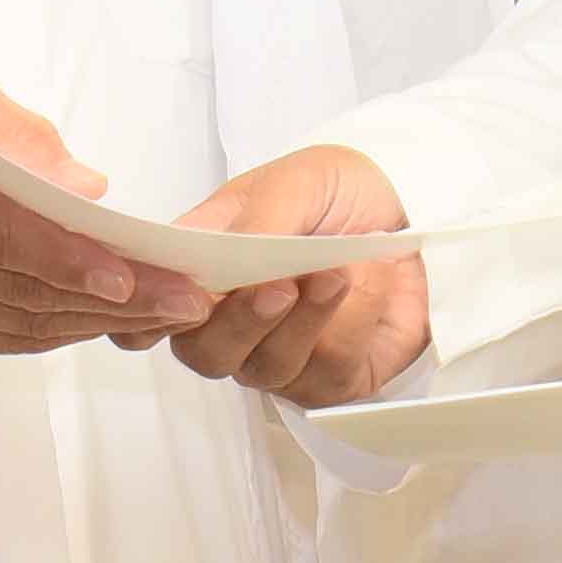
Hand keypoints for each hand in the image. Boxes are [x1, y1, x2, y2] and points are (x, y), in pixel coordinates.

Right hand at [0, 62, 208, 355]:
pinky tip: (118, 318)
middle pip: (18, 283)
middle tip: (185, 298)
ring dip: (102, 320)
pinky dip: (69, 329)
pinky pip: (9, 339)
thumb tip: (84, 189)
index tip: (124, 273)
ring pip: (21, 320)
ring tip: (171, 309)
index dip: (62, 255)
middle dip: (112, 298)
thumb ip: (14, 130)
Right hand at [169, 146, 432, 406]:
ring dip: (305, 320)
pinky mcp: (328, 380)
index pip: (145, 307)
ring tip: (336, 273)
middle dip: (239, 323)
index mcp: (201, 265)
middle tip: (278, 286)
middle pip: (201, 352)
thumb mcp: (295, 182)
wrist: (416, 209)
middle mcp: (229, 319)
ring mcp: (276, 355)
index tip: (183, 294)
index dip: (146, 311)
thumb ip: (258, 220)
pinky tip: (367, 285)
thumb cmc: (341, 192)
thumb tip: (225, 256)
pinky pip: (326, 372)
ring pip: (266, 366)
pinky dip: (350, 324)